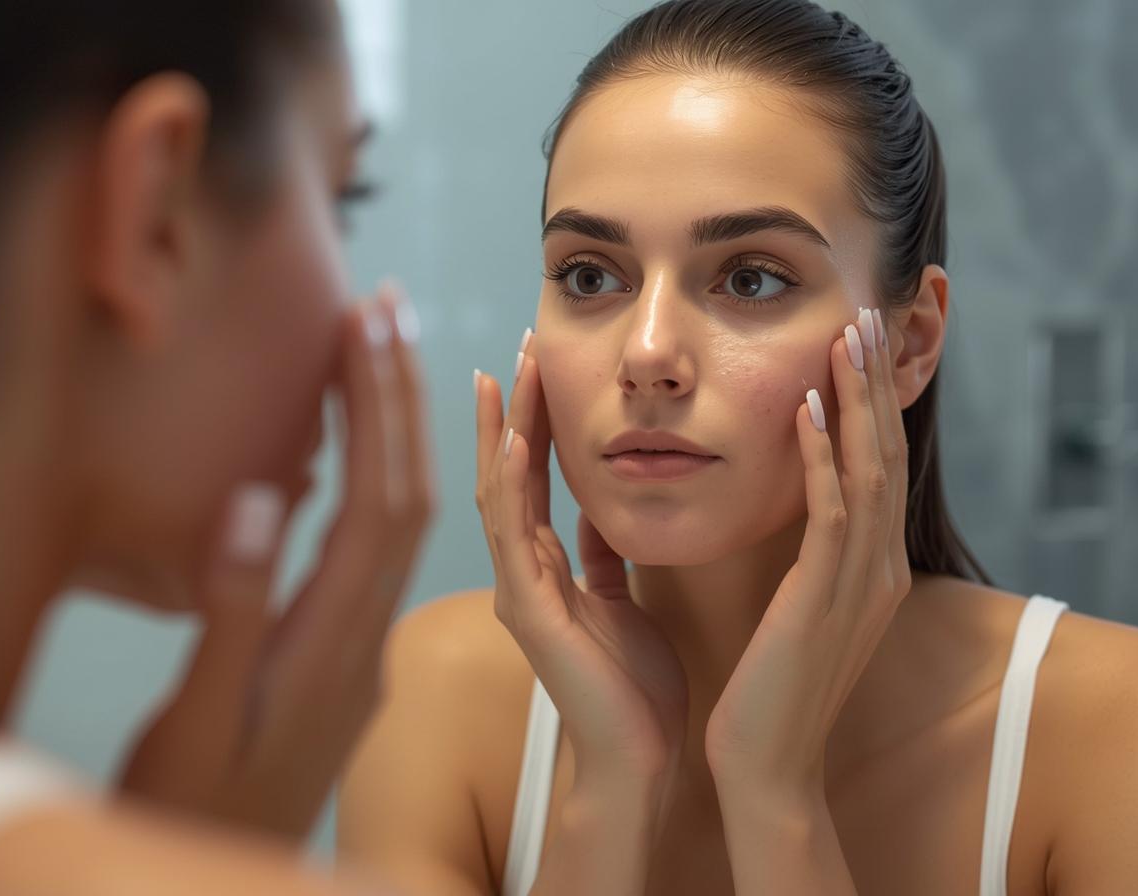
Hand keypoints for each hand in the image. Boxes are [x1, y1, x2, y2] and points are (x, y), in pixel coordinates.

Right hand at [120, 286, 434, 839]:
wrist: (233, 874)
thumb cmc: (199, 808)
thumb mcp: (202, 718)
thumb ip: (235, 612)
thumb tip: (262, 498)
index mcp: (335, 639)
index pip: (382, 500)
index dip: (383, 407)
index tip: (374, 324)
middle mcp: (363, 636)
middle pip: (406, 497)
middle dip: (401, 397)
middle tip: (389, 308)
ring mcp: (356, 647)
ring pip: (400, 523)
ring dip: (396, 435)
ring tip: (381, 356)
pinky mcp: (339, 658)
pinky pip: (375, 553)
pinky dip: (374, 485)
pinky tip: (351, 459)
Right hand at [476, 332, 686, 791]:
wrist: (638, 760)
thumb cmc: (633, 688)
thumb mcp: (623, 601)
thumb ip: (602, 555)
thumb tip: (600, 508)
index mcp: (543, 571)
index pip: (529, 478)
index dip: (530, 419)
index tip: (538, 363)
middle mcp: (520, 576)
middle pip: (504, 474)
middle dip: (510, 409)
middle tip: (518, 345)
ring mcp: (518, 593)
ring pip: (499, 496)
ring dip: (503, 430)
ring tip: (508, 371)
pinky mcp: (530, 615)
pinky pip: (513, 539)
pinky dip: (511, 486)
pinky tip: (512, 440)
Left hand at [706, 307, 912, 803]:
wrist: (768, 767)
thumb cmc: (772, 690)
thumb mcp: (799, 609)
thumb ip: (808, 559)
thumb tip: (800, 509)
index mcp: (871, 568)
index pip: (879, 464)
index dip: (873, 400)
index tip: (859, 341)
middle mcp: (878, 567)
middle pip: (887, 452)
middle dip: (877, 380)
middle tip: (868, 312)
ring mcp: (859, 583)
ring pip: (868, 468)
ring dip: (857, 397)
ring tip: (846, 334)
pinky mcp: (824, 598)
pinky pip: (830, 511)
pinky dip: (821, 453)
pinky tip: (805, 406)